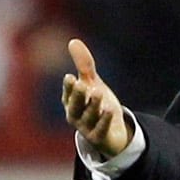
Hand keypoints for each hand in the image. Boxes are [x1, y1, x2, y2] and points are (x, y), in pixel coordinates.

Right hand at [61, 39, 130, 157]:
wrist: (111, 133)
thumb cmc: (97, 105)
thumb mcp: (92, 84)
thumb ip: (84, 66)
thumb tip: (73, 41)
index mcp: (71, 102)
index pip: (68, 93)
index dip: (69, 86)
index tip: (71, 77)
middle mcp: (75, 116)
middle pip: (75, 105)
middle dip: (78, 95)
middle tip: (82, 83)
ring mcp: (86, 128)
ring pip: (89, 117)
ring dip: (93, 105)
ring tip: (98, 92)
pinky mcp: (98, 137)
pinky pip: (100, 130)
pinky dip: (104, 121)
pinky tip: (110, 110)